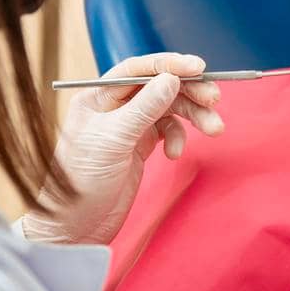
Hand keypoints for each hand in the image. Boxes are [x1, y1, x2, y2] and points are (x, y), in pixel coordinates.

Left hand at [19, 52, 222, 244]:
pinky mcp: (139, 146)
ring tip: (214, 128)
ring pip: (169, 108)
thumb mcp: (113, 140)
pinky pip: (167, 130)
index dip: (170, 64)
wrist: (75, 226)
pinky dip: (177, 139)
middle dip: (189, 92)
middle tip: (214, 99)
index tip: (198, 67)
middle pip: (159, 86)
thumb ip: (144, 108)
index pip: (138, 69)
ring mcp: (128, 126)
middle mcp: (114, 106)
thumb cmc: (80, 183)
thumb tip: (172, 78)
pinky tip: (175, 154)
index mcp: (98, 96)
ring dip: (193, 116)